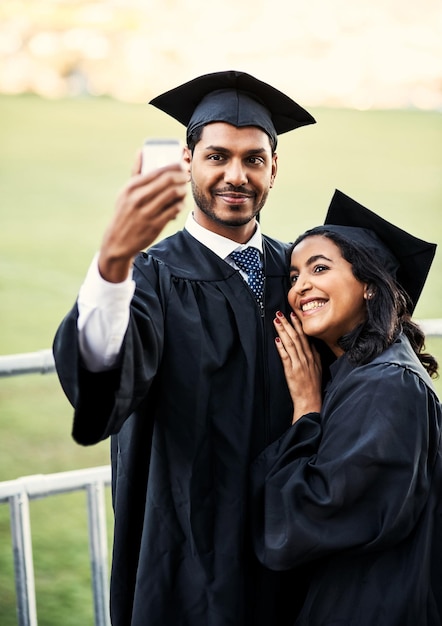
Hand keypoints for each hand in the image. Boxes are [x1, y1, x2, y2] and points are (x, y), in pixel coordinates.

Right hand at [98, 150, 187, 282]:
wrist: (118, 241)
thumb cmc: (125, 212)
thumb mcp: (125, 192)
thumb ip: (135, 172)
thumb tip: (141, 151)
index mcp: (131, 187)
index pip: (158, 171)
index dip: (173, 166)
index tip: (180, 165)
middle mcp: (138, 198)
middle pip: (168, 180)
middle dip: (181, 177)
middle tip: (185, 177)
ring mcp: (147, 212)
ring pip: (173, 194)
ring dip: (182, 190)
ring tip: (183, 190)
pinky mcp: (155, 225)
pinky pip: (174, 209)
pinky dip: (180, 205)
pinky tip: (179, 203)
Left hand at [274, 311, 321, 423]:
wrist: (311, 401)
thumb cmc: (313, 386)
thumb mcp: (318, 368)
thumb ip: (315, 356)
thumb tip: (311, 345)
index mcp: (313, 356)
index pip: (305, 337)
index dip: (298, 325)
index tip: (293, 314)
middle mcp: (307, 358)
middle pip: (297, 337)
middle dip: (288, 324)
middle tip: (281, 313)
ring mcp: (299, 364)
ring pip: (291, 344)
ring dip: (283, 331)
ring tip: (277, 321)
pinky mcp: (292, 372)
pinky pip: (286, 357)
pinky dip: (281, 347)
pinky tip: (276, 339)